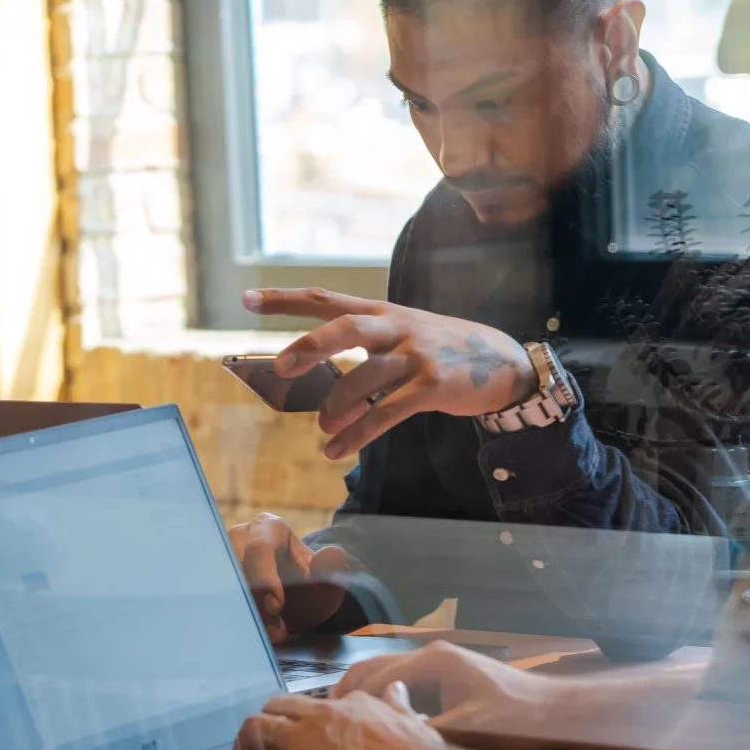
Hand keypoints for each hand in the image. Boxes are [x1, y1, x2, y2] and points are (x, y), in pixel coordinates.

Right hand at [226, 513, 350, 642]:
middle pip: (236, 568)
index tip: (276, 605)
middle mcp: (239, 538)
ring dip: (247, 614)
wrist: (299, 603)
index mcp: (269, 528)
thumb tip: (333, 554)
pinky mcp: (216, 582)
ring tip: (273, 634)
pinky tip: (258, 636)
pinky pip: (217, 601)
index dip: (264, 576)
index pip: (259, 547)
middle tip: (277, 628)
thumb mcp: (326, 579)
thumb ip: (330, 569)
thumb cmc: (310, 585)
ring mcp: (223, 560)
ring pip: (224, 587)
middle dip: (255, 603)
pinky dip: (238, 620)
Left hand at [229, 683, 506, 749]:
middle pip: (273, 708)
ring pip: (254, 730)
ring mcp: (303, 740)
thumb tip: (397, 689)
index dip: (301, 720)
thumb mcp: (410, 720)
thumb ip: (398, 704)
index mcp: (349, 704)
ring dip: (244, 747)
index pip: (312, 703)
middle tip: (260, 745)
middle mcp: (320, 715)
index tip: (300, 733)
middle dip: (263, 725)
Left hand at [242, 288, 537, 458]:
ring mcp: (416, 355)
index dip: (285, 299)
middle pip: (347, 326)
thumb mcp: (404, 333)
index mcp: (382, 312)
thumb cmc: (442, 350)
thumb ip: (364, 346)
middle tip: (283, 366)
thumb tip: (317, 375)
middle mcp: (396, 327)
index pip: (326, 299)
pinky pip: (389, 411)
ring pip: (367, 376)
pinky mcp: (433, 386)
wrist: (504, 361)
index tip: (245, 298)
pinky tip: (338, 450)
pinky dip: (360, 433)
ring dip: (339, 405)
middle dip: (312, 345)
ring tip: (323, 429)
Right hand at [332, 642, 569, 749]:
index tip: (322, 723)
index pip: (372, 679)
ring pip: (390, 677)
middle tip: (321, 721)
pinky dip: (388, 701)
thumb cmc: (518, 721)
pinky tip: (384, 725)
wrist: (560, 716)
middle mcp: (434, 656)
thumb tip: (384, 744)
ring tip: (344, 724)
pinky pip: (408, 687)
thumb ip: (420, 734)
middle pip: (374, 669)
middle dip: (347, 694)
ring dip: (367, 697)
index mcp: (432, 662)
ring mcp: (444, 666)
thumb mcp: (464, 733)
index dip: (344, 703)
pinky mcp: (453, 681)